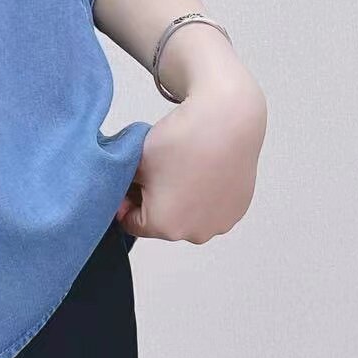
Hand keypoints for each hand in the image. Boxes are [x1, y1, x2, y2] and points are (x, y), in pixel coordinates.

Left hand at [116, 74, 267, 242]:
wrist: (226, 123)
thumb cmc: (179, 141)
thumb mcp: (135, 161)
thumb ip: (121, 183)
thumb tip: (120, 189)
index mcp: (165, 227)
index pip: (132, 223)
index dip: (123, 201)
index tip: (127, 181)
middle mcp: (195, 234)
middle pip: (161, 221)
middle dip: (151, 201)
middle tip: (151, 171)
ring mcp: (219, 223)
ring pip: (187, 215)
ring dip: (178, 199)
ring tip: (178, 168)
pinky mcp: (237, 208)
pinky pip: (210, 207)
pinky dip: (201, 194)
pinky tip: (199, 169)